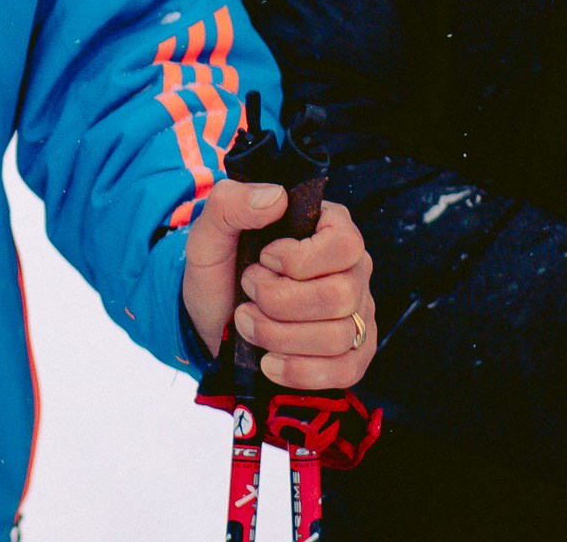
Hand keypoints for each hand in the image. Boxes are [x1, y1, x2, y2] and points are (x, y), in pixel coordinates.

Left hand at [182, 180, 378, 390]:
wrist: (211, 320)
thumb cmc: (219, 271)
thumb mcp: (209, 233)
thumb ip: (231, 204)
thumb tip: (275, 197)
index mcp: (329, 229)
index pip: (344, 245)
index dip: (299, 260)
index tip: (264, 259)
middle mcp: (353, 270)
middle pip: (340, 296)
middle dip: (279, 302)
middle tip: (248, 293)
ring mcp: (358, 314)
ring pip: (339, 336)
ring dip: (279, 336)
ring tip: (248, 323)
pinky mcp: (354, 354)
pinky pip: (345, 371)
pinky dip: (299, 371)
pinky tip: (269, 361)